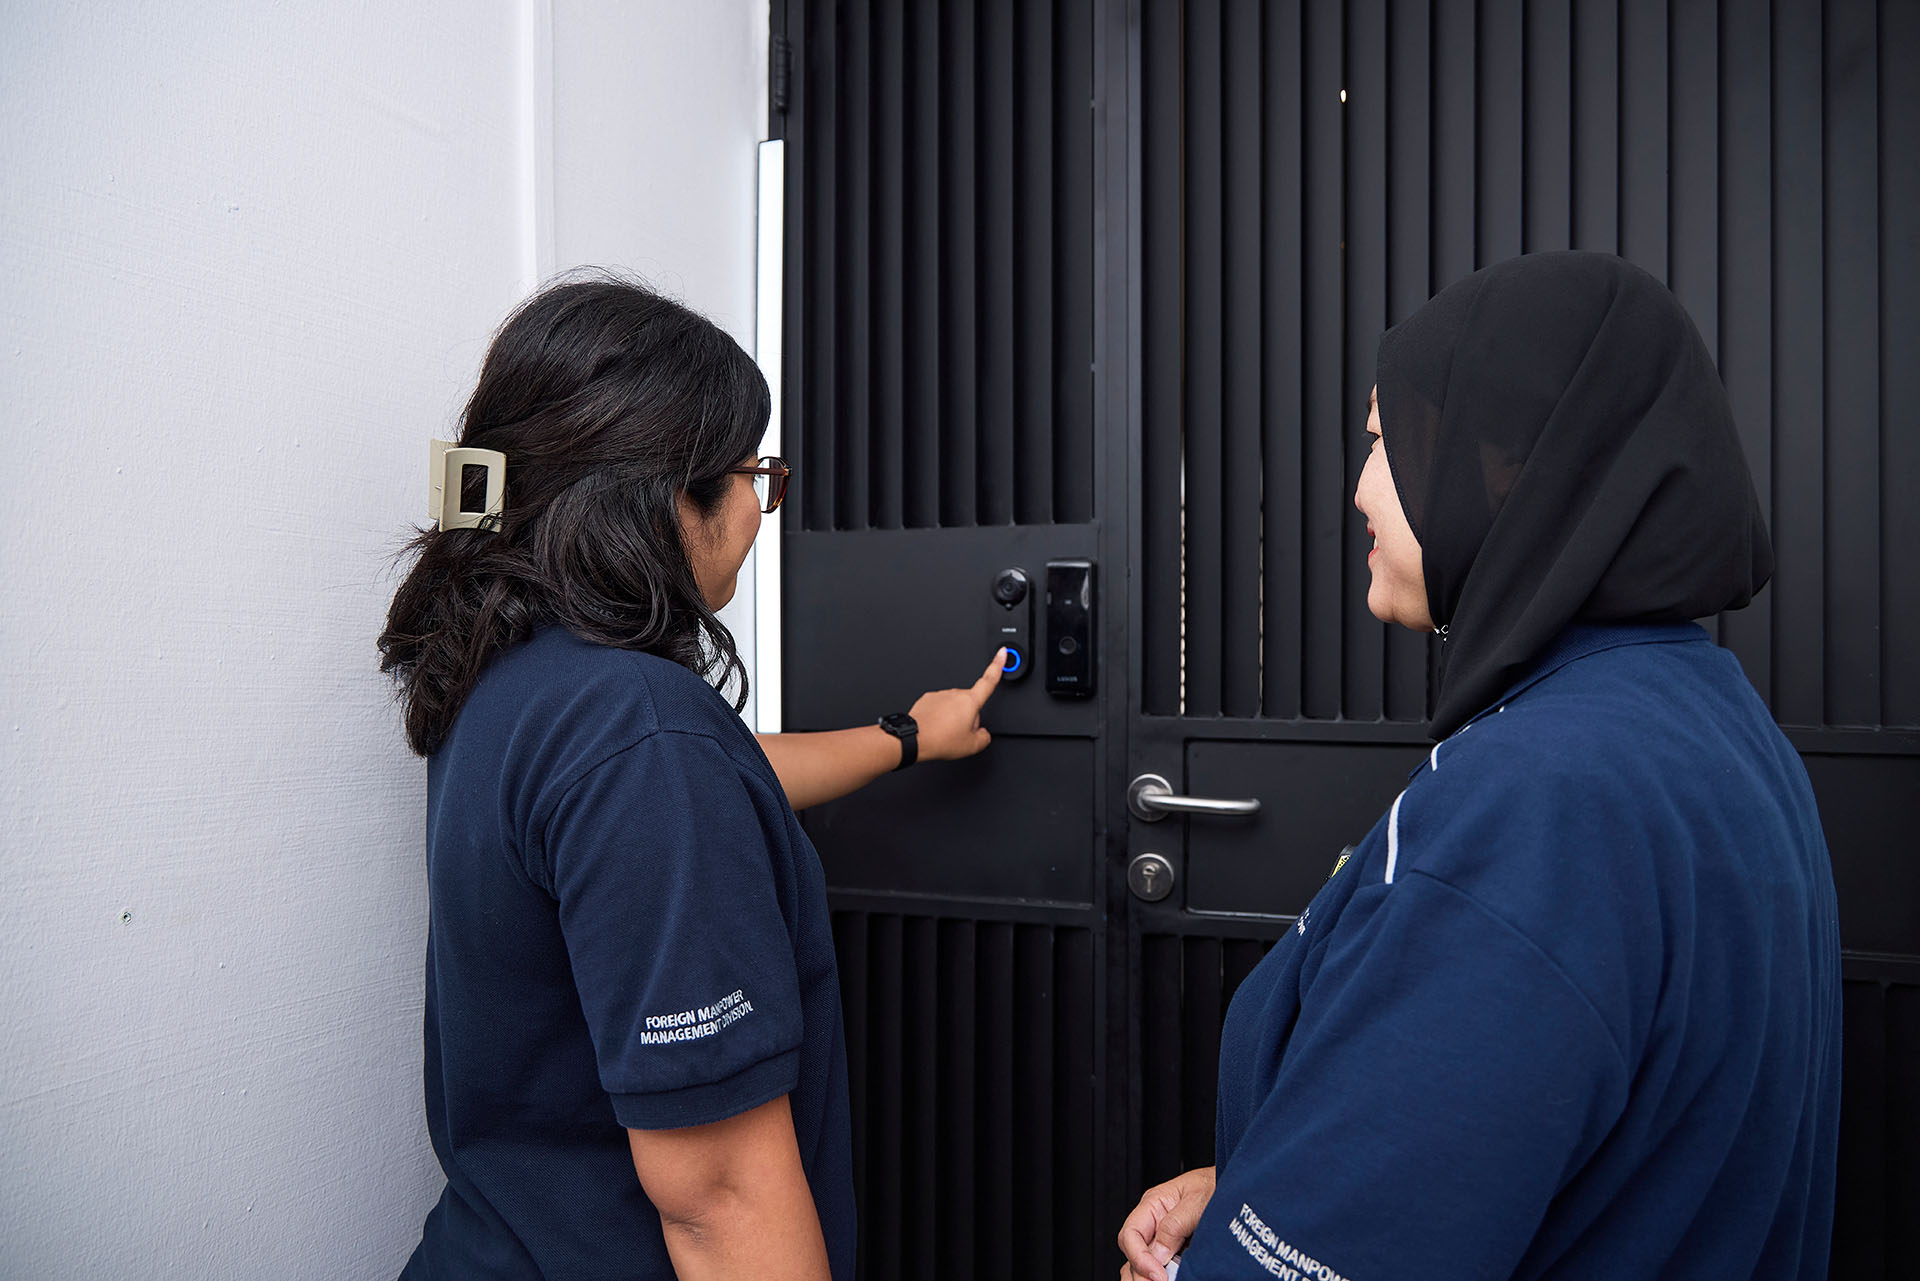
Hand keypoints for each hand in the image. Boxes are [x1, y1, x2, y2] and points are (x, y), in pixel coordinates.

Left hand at [907, 649, 1006, 761]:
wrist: (915, 739)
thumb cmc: (940, 739)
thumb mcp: (972, 745)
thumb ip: (984, 737)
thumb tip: (983, 733)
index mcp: (970, 701)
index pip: (989, 680)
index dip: (998, 665)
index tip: (1002, 653)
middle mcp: (955, 694)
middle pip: (969, 703)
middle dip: (968, 716)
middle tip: (958, 733)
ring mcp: (940, 695)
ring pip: (954, 706)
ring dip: (952, 718)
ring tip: (944, 732)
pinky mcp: (927, 699)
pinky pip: (939, 707)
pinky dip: (939, 717)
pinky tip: (936, 727)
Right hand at [1117, 1166, 1215, 1280]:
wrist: (1237, 1186)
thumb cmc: (1216, 1184)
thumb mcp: (1197, 1201)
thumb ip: (1174, 1225)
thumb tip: (1158, 1254)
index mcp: (1153, 1204)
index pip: (1130, 1235)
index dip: (1140, 1258)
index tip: (1158, 1275)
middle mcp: (1153, 1222)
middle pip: (1133, 1254)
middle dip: (1142, 1273)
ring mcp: (1163, 1238)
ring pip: (1141, 1263)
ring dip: (1147, 1277)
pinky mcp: (1176, 1251)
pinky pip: (1159, 1267)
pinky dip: (1160, 1277)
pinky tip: (1171, 1279)